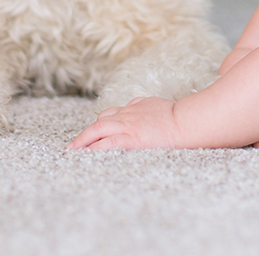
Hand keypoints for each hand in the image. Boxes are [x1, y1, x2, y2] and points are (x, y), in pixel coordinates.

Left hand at [67, 97, 184, 149]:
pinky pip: (108, 143)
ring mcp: (127, 126)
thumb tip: (137, 104)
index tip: (92, 133)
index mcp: (134, 108)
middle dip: (85, 134)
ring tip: (74, 150)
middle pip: (100, 122)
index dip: (99, 124)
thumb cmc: (176, 116)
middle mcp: (127, 115)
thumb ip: (143, 105)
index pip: (111, 114)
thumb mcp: (155, 104)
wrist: (185, 121)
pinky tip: (88, 154)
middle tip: (73, 145)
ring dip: (84, 140)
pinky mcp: (130, 139)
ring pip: (98, 129)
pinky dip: (95, 148)